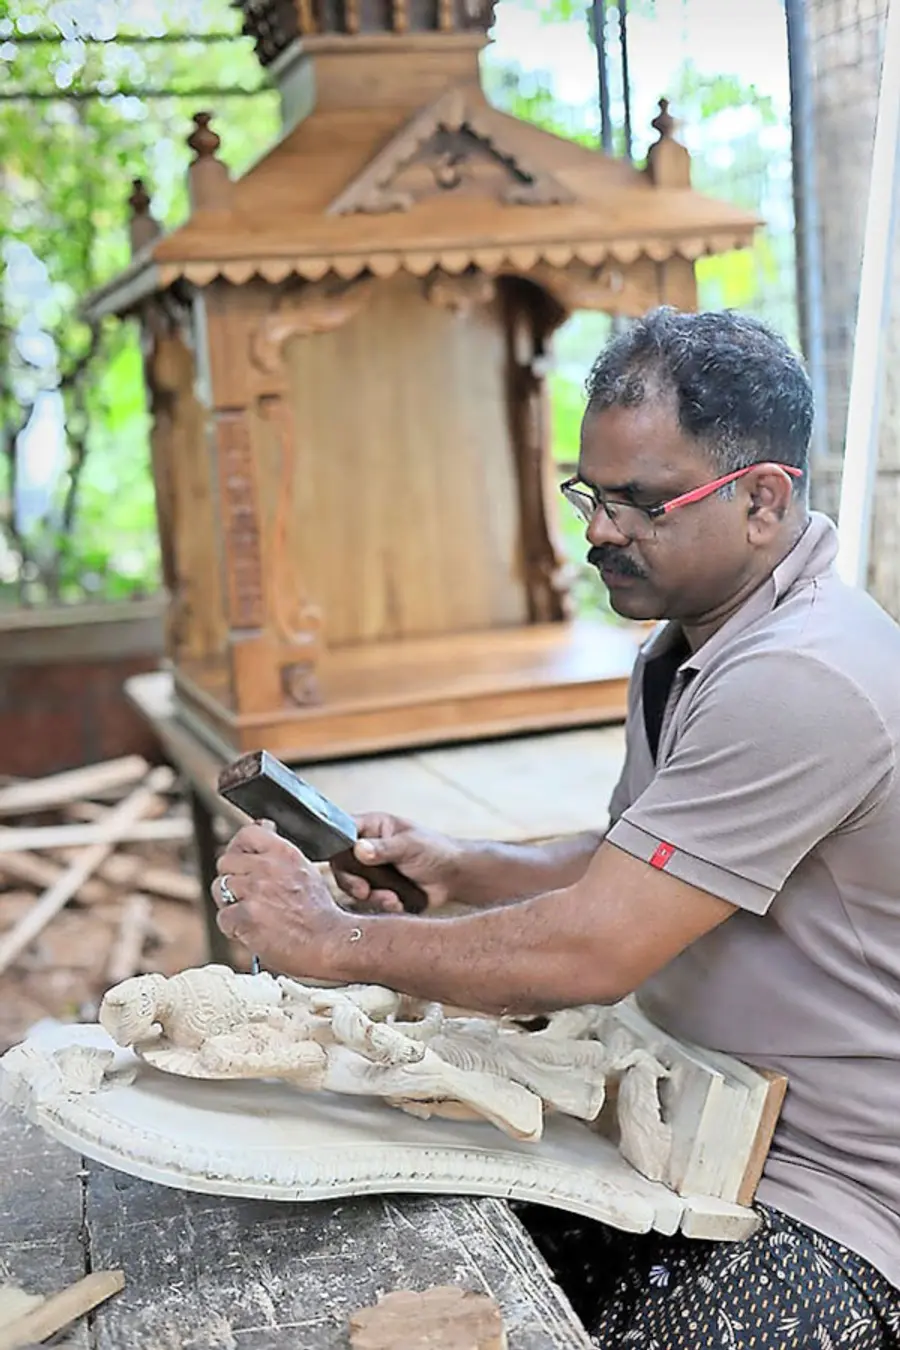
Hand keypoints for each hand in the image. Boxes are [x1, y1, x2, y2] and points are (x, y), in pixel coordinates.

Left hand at [213, 822, 351, 979]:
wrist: (329, 943)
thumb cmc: (320, 913)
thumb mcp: (305, 869)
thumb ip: (280, 852)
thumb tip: (263, 827)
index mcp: (284, 852)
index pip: (247, 833)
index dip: (239, 847)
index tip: (241, 859)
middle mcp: (267, 867)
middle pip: (225, 861)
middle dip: (232, 878)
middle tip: (246, 894)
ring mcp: (255, 891)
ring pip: (220, 888)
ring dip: (230, 902)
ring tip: (250, 913)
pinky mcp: (246, 916)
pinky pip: (223, 917)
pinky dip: (233, 928)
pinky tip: (251, 930)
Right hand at [331, 813, 462, 912]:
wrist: (454, 876)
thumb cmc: (435, 850)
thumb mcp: (410, 845)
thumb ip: (384, 848)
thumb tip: (358, 849)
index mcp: (371, 827)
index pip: (341, 831)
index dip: (335, 844)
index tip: (341, 860)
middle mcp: (366, 848)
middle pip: (341, 864)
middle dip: (350, 881)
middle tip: (364, 891)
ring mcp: (370, 871)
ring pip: (352, 886)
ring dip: (370, 896)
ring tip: (391, 899)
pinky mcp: (378, 891)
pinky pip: (368, 901)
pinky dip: (381, 904)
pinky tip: (398, 903)